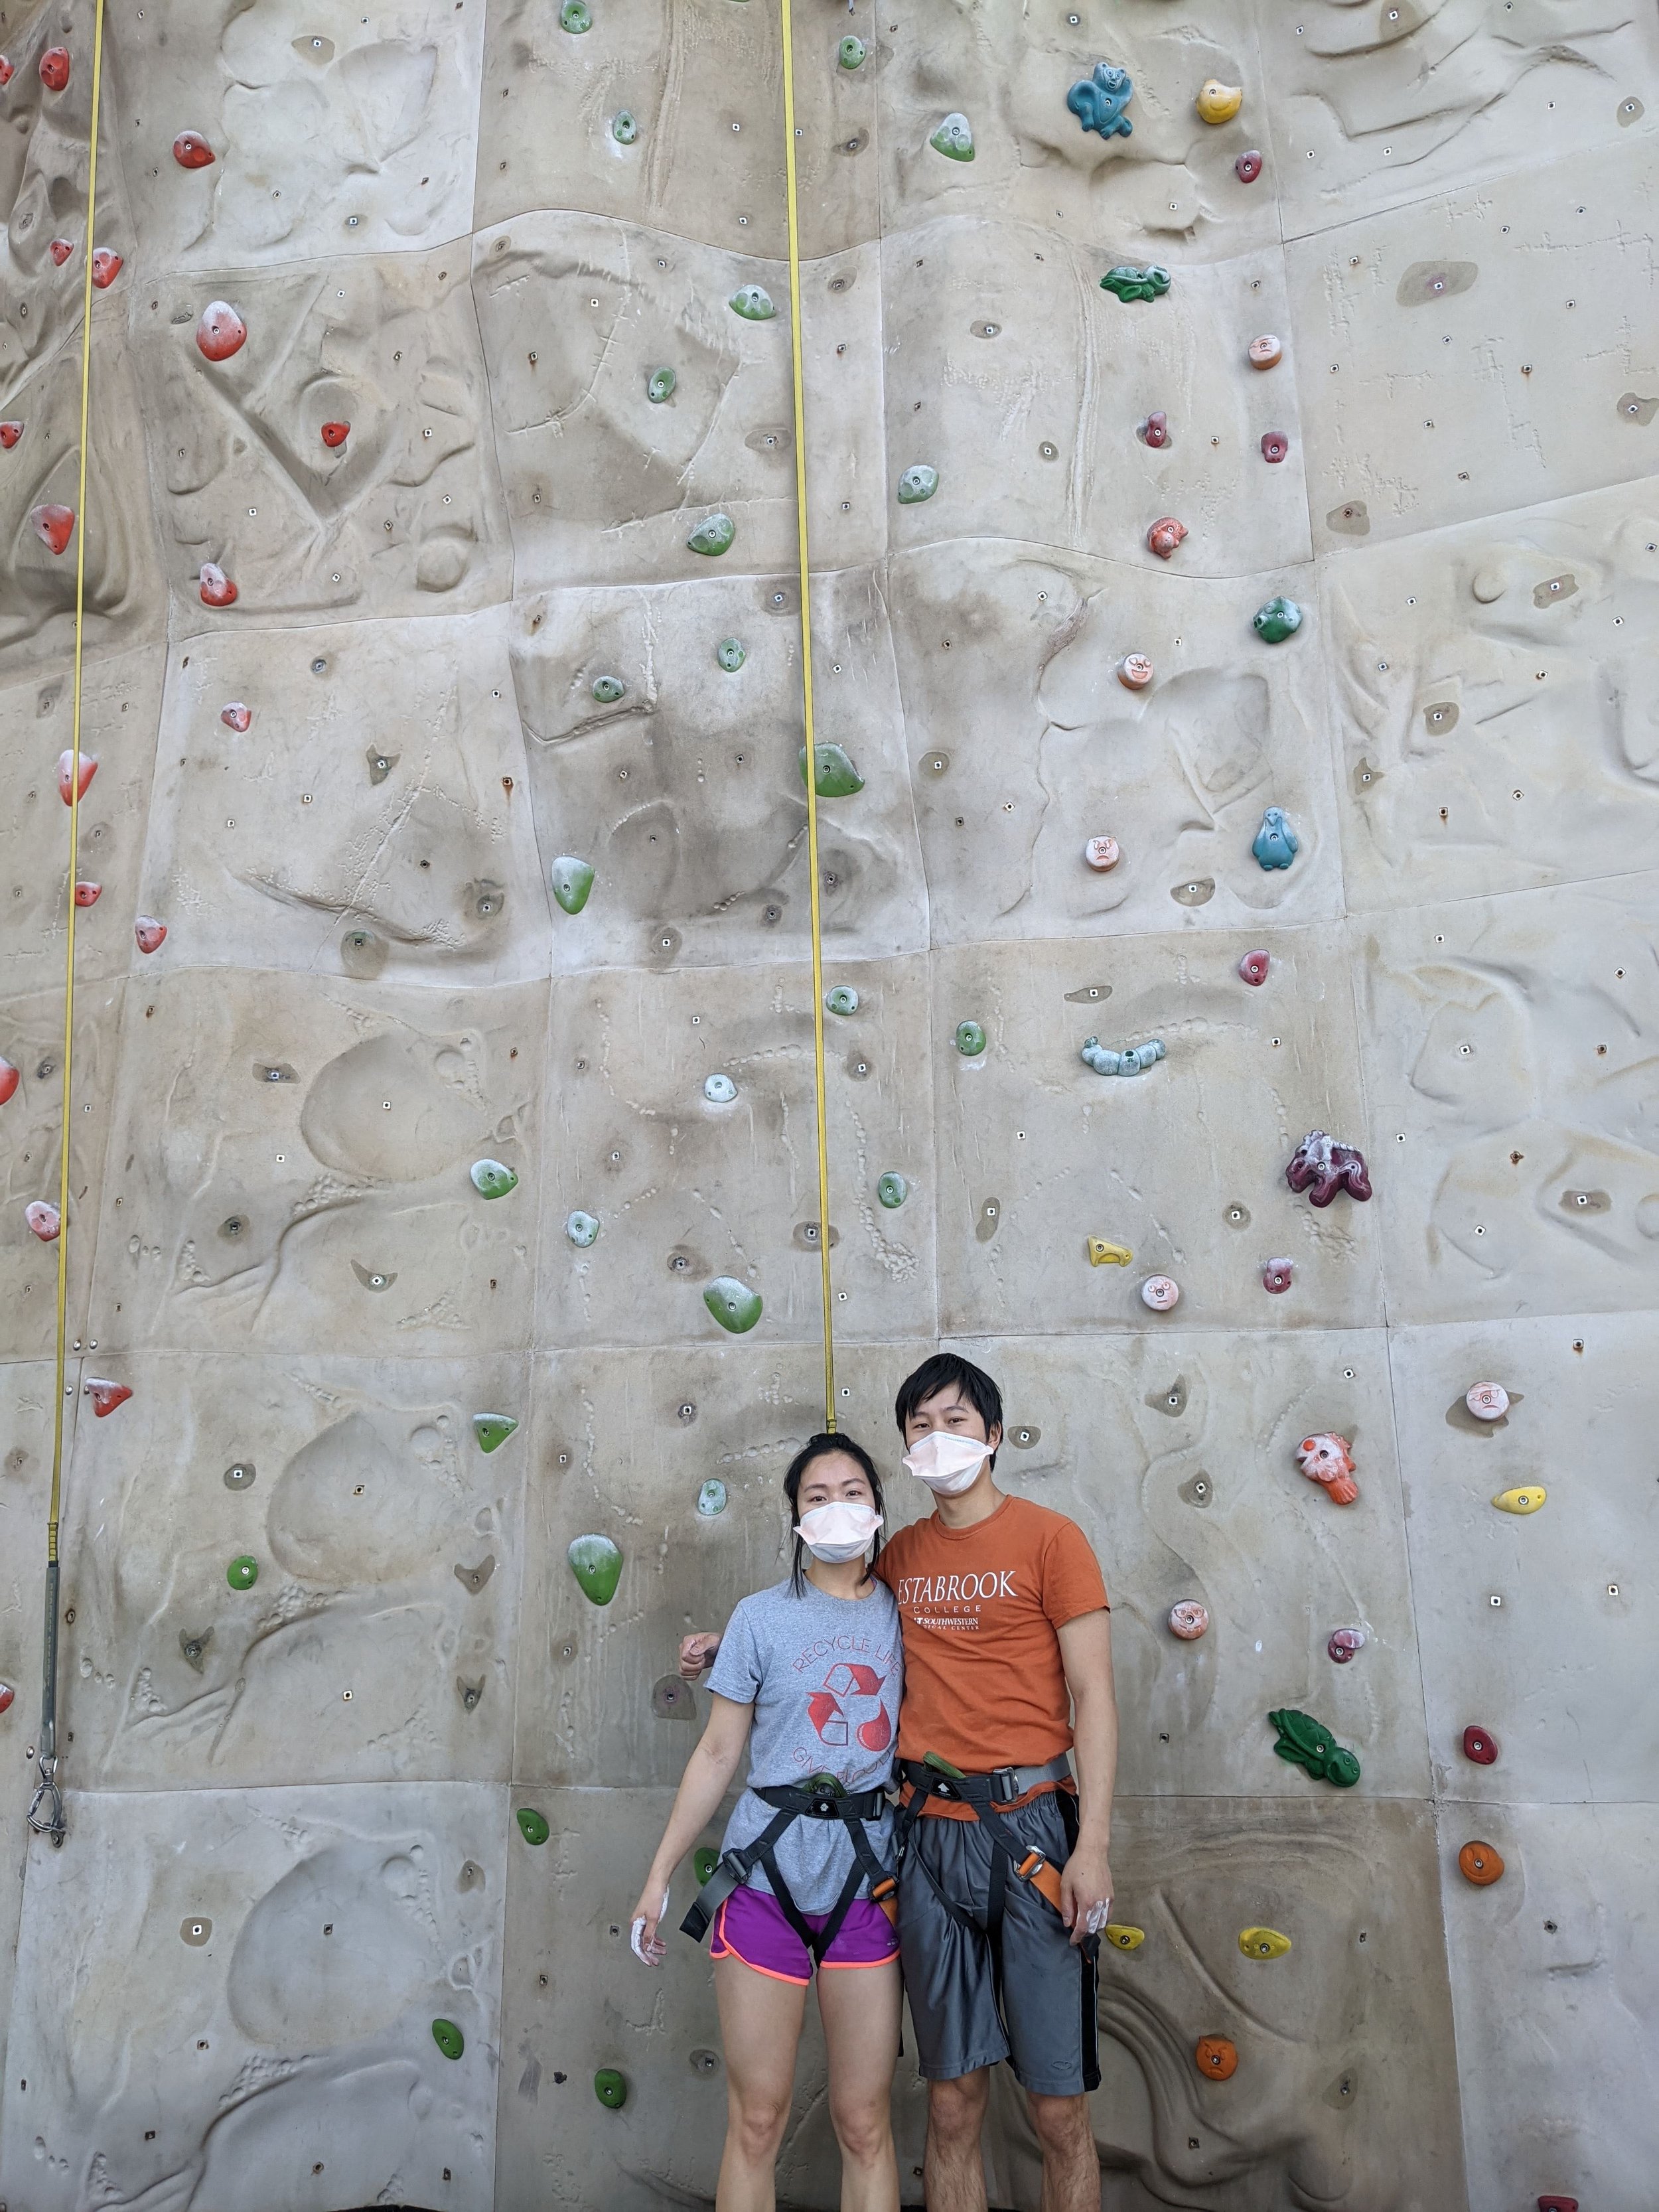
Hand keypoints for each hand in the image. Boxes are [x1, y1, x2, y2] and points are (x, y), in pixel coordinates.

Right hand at [629, 1883, 670, 1965]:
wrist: (658, 1884)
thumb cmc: (654, 1897)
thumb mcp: (653, 1918)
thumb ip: (649, 1934)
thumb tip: (645, 1947)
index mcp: (635, 1924)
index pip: (637, 1945)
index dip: (643, 1956)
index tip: (649, 1962)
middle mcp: (637, 1924)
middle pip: (642, 1944)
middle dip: (650, 1953)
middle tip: (656, 1961)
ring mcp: (643, 1921)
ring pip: (647, 1939)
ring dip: (655, 1947)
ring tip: (662, 1952)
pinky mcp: (649, 1918)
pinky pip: (651, 1932)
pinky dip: (656, 1939)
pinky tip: (661, 1943)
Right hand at [679, 1631, 719, 1680]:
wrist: (719, 1649)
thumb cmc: (716, 1642)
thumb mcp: (713, 1640)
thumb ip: (703, 1645)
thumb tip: (692, 1652)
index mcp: (688, 1641)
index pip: (684, 1656)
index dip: (695, 1659)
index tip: (703, 1655)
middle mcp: (684, 1649)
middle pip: (683, 1665)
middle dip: (696, 1666)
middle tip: (704, 1660)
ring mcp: (685, 1658)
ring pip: (682, 1671)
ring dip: (695, 1671)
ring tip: (702, 1663)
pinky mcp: (686, 1665)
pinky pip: (684, 1675)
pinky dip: (693, 1675)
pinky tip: (699, 1669)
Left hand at [1059, 1835, 1112, 1949]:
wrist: (1093, 1852)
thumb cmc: (1077, 1866)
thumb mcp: (1065, 1885)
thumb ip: (1067, 1906)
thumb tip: (1067, 1923)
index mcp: (1087, 1902)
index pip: (1082, 1928)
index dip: (1077, 1937)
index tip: (1072, 1941)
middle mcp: (1099, 1904)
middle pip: (1093, 1928)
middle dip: (1084, 1934)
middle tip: (1076, 1933)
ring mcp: (1107, 1900)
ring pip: (1103, 1923)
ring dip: (1093, 1928)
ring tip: (1084, 1925)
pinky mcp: (1111, 1896)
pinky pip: (1109, 1915)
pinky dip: (1102, 1920)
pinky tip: (1095, 1916)